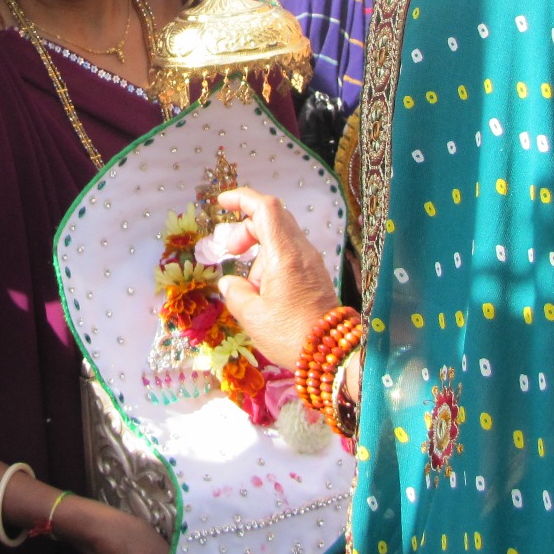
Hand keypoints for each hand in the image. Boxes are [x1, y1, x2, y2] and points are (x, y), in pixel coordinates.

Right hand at [212, 187, 341, 367]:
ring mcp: (311, 262)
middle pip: (272, 218)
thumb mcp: (252, 316)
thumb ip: (235, 292)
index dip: (242, 198)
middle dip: (245, 228)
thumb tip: (230, 282)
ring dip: (258, 251)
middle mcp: (301, 252)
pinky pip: (288, 254)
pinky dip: (270, 262)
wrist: (331, 354)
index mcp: (285, 255)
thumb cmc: (290, 335)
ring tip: (249, 286)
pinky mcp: (314, 274)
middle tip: (230, 252)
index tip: (222, 202)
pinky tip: (263, 290)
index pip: (266, 208)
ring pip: (280, 237)